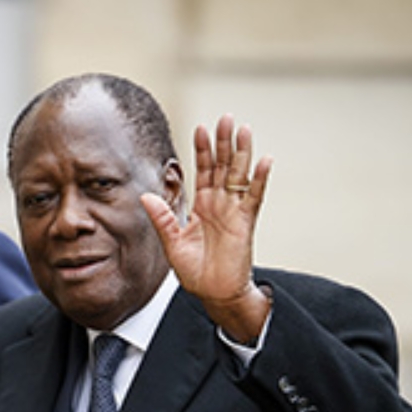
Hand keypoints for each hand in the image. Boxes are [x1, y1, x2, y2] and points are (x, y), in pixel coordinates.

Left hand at [141, 114, 272, 341]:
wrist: (213, 293)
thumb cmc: (195, 271)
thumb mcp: (172, 242)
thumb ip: (162, 218)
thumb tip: (145, 195)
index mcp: (202, 205)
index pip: (203, 171)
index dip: (203, 150)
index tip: (201, 127)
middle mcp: (219, 204)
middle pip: (223, 166)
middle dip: (224, 142)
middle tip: (226, 117)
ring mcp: (234, 211)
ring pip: (239, 175)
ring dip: (242, 152)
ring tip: (243, 129)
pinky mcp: (246, 222)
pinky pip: (254, 197)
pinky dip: (260, 179)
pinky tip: (265, 161)